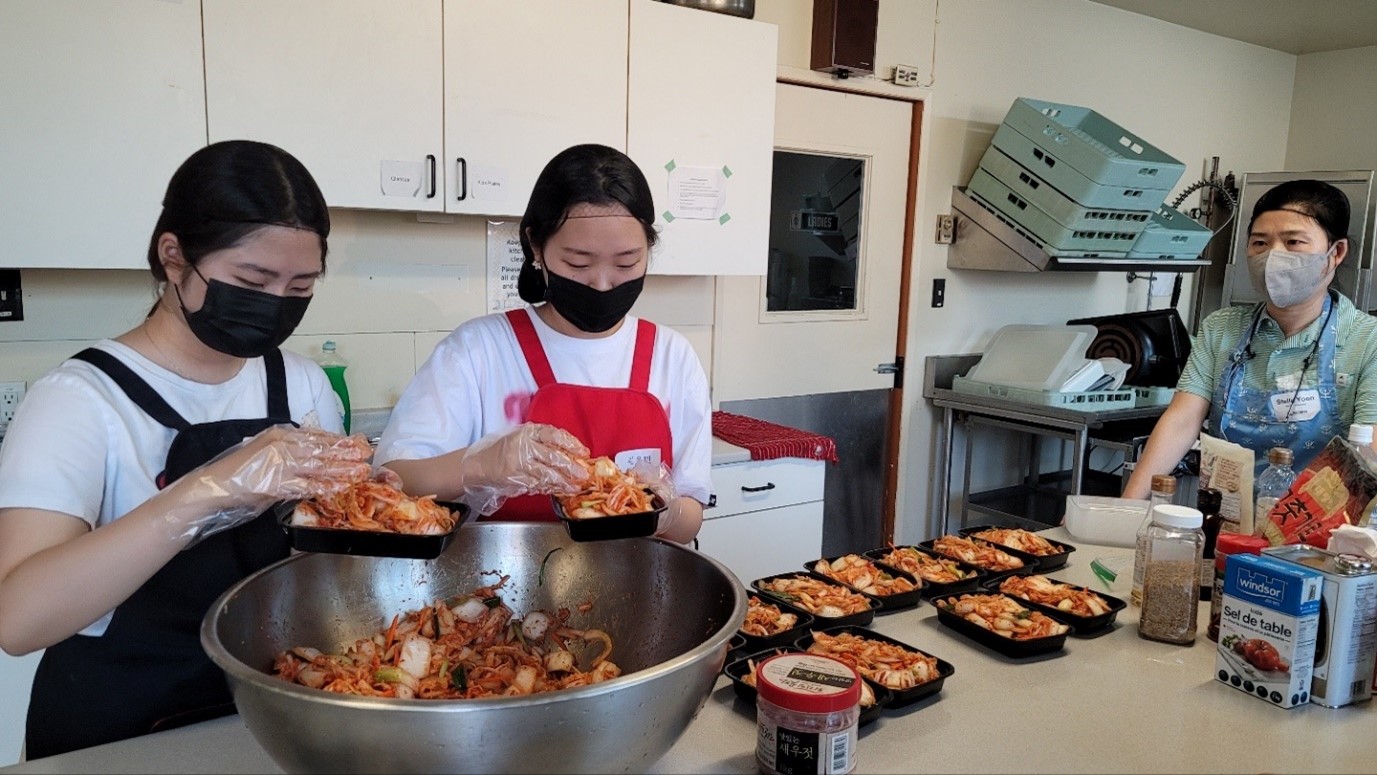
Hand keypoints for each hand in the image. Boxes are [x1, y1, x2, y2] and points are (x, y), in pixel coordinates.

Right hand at [157, 426, 373, 539]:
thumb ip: (291, 456)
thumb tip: (316, 462)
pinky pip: (306, 484)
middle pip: (322, 448)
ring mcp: (280, 461)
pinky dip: (324, 486)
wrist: (214, 485)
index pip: (316, 436)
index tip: (358, 442)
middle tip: (368, 454)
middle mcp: (283, 443)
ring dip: (342, 469)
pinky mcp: (277, 480)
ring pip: (319, 464)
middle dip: (347, 452)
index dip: (339, 440)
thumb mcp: (269, 456)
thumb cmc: (240, 474)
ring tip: (360, 470)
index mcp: (281, 434)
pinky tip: (339, 487)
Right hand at [458, 423, 589, 513]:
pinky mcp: (514, 478)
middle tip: (584, 475)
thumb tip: (572, 455)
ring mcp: (517, 463)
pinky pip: (536, 484)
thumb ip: (543, 443)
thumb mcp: (523, 438)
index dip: (571, 443)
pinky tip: (559, 490)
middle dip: (571, 468)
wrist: (479, 463)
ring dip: (563, 483)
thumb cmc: (505, 450)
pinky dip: (549, 488)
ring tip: (574, 487)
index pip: (553, 434)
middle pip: (552, 457)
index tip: (584, 452)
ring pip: (546, 474)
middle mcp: (523, 445)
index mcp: (527, 431)